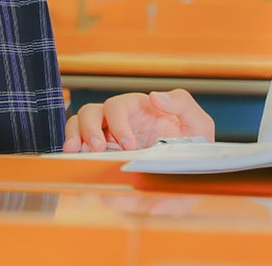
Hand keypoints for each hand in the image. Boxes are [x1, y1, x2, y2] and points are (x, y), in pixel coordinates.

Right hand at [62, 90, 213, 151]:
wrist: (192, 176)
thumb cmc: (195, 147)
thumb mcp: (199, 124)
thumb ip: (182, 104)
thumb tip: (155, 95)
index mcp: (140, 110)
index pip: (117, 106)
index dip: (119, 123)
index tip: (129, 145)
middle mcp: (120, 122)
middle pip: (91, 112)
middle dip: (89, 128)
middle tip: (97, 148)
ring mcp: (109, 139)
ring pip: (79, 125)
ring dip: (74, 135)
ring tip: (75, 152)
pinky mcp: (104, 158)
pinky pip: (79, 149)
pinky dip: (72, 151)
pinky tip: (73, 161)